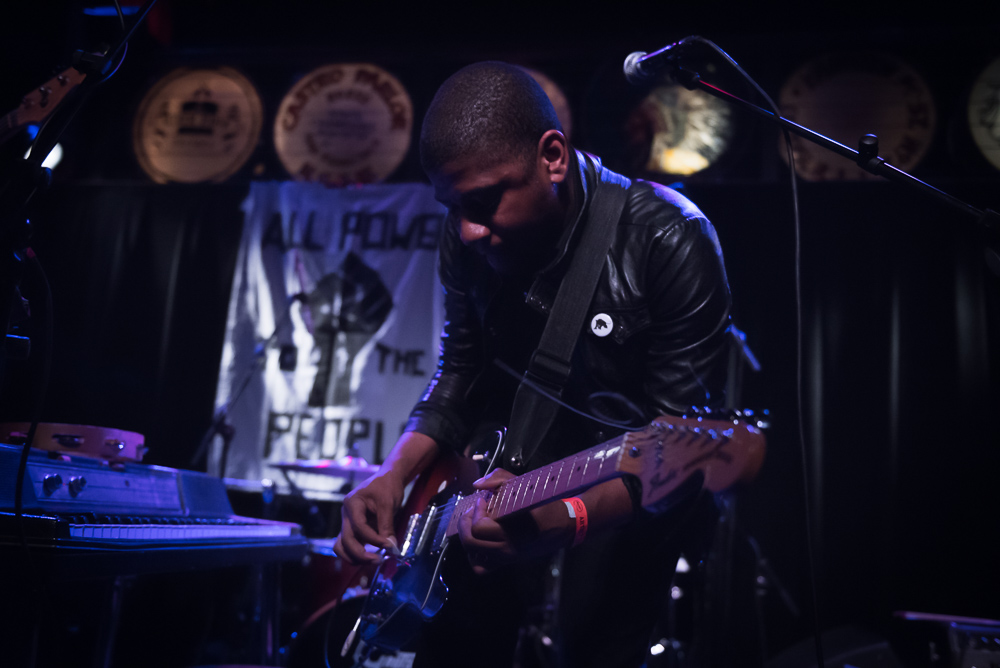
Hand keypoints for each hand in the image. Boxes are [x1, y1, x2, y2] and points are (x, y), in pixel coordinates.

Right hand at [333, 469, 404, 564]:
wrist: (387, 478)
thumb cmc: (387, 486)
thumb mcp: (389, 503)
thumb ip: (387, 525)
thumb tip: (390, 547)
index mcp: (352, 503)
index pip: (358, 527)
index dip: (373, 539)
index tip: (388, 545)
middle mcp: (346, 515)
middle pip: (345, 540)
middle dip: (361, 554)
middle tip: (379, 560)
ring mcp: (347, 523)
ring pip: (342, 546)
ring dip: (355, 557)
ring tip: (374, 561)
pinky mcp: (353, 530)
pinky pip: (349, 546)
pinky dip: (357, 554)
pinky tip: (372, 556)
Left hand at [457, 468, 573, 574]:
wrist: (566, 526)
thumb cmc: (546, 505)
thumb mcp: (525, 486)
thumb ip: (499, 479)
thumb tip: (477, 484)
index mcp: (513, 531)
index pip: (479, 528)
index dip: (475, 511)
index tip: (483, 499)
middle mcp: (507, 549)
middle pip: (471, 543)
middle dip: (465, 524)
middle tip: (472, 511)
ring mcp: (507, 558)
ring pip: (474, 558)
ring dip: (468, 540)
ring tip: (473, 526)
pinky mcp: (508, 562)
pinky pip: (483, 568)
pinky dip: (475, 556)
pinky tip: (480, 541)